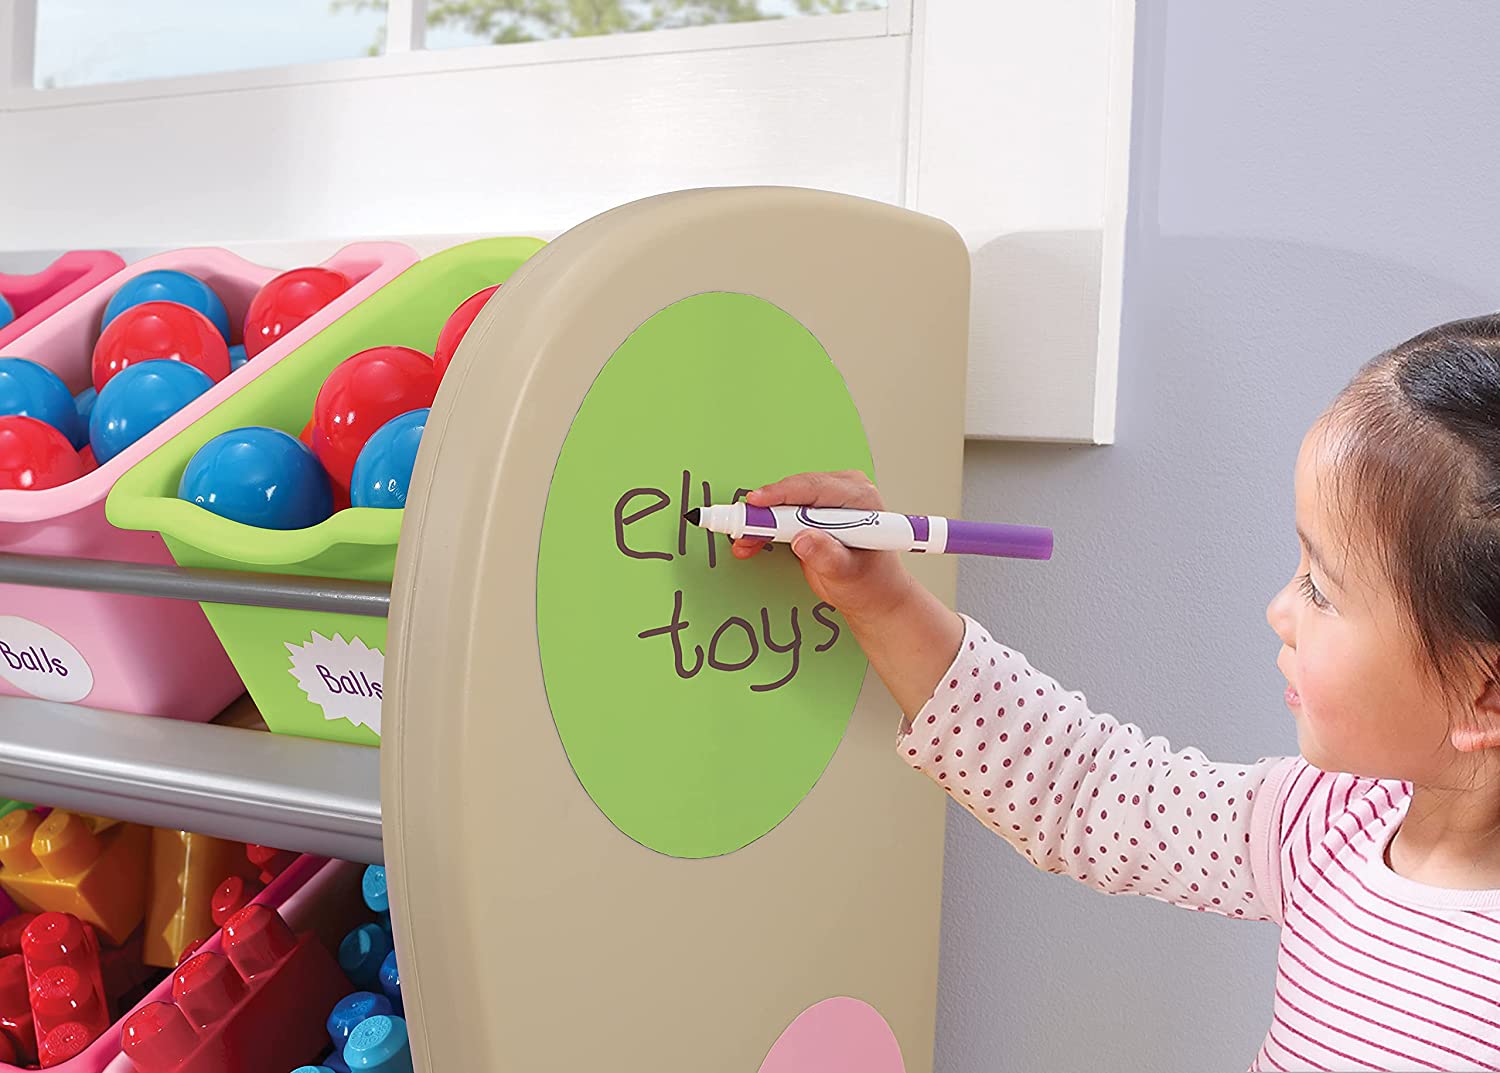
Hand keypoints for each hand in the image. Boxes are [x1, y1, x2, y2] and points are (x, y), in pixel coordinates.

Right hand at [733, 470, 917, 628]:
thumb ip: (828, 557)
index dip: (783, 493)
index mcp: (860, 499)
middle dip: (765, 512)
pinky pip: (781, 513)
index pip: (816, 488)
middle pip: (795, 493)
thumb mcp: (848, 574)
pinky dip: (765, 528)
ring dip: (761, 522)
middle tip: (741, 529)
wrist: (871, 596)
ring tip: (744, 542)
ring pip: (783, 503)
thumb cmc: (869, 583)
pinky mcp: (812, 512)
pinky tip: (751, 541)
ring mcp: (827, 501)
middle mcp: (844, 492)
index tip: (757, 502)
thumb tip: (802, 540)